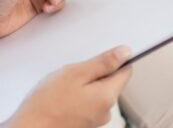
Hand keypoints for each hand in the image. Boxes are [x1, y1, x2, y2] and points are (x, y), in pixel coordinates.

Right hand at [6, 46, 133, 127]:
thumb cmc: (48, 103)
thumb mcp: (76, 73)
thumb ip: (103, 62)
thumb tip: (124, 53)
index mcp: (108, 96)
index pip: (125, 71)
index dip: (114, 60)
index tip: (98, 58)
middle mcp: (106, 111)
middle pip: (110, 82)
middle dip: (94, 73)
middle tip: (73, 73)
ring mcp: (95, 120)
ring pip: (96, 93)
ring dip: (84, 86)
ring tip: (63, 87)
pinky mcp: (84, 124)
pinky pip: (86, 104)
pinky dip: (77, 98)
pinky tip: (61, 98)